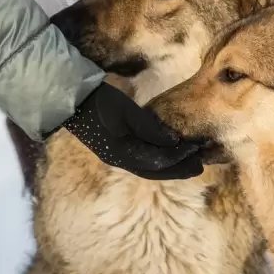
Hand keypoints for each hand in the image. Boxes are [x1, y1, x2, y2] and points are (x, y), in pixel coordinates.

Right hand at [62, 82, 203, 179]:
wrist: (73, 103)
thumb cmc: (99, 102)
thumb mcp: (125, 110)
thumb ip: (149, 126)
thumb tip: (173, 139)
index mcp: (122, 153)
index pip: (158, 161)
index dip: (179, 156)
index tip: (196, 149)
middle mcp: (120, 160)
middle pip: (155, 170)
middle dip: (179, 169)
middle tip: (200, 166)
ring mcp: (117, 157)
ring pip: (149, 168)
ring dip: (171, 167)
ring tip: (189, 162)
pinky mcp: (116, 150)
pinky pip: (142, 160)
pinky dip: (159, 159)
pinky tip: (167, 154)